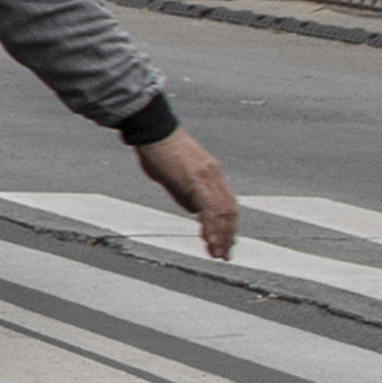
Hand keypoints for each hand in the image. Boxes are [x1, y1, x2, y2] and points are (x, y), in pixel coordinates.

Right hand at [135, 128, 238, 259]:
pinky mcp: (197, 180)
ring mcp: (208, 177)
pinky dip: (212, 228)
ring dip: (222, 236)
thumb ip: (185, 192)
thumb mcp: (173, 174)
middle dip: (228, 235)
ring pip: (224, 212)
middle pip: (230, 210)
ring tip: (218, 254)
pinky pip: (210, 209)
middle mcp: (214, 175)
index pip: (226, 203)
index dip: (227, 224)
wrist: (152, 129)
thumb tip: (194, 210)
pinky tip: (210, 242)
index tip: (224, 241)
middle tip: (224, 254)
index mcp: (210, 173)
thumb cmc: (156, 147)